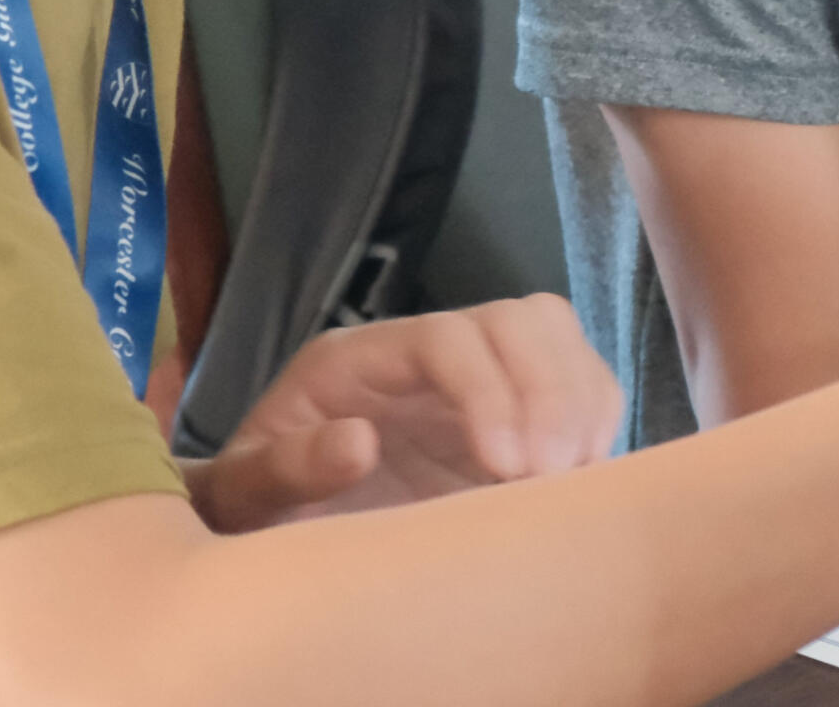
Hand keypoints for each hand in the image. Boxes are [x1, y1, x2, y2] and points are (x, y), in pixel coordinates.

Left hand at [182, 295, 624, 532]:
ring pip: (554, 335)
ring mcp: (475, 375)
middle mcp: (426, 349)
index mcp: (361, 357)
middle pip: (515, 319)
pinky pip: (574, 378)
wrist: (269, 520)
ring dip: (579, 398)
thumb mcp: (244, 493)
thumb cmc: (255, 505)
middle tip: (552, 473)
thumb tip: (359, 442)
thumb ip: (286, 468)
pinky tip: (583, 471)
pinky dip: (594, 414)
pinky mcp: (510, 410)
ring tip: (572, 474)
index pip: (446, 338)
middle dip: (549, 389)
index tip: (506, 465)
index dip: (487, 389)